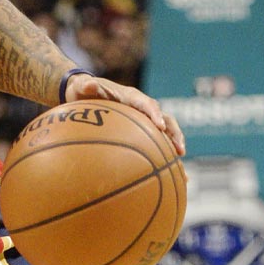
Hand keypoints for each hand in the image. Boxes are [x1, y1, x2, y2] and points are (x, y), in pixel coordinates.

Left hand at [64, 73, 186, 156]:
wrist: (84, 92)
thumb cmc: (84, 90)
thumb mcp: (81, 86)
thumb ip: (86, 86)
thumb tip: (87, 84)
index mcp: (131, 97)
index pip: (147, 104)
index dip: (155, 114)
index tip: (160, 127)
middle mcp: (142, 108)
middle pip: (165, 120)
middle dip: (174, 134)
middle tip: (180, 150)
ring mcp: (143, 120)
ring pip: (165, 134)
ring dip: (174, 148)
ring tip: (182, 168)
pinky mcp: (141, 131)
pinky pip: (156, 145)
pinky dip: (165, 160)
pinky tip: (173, 179)